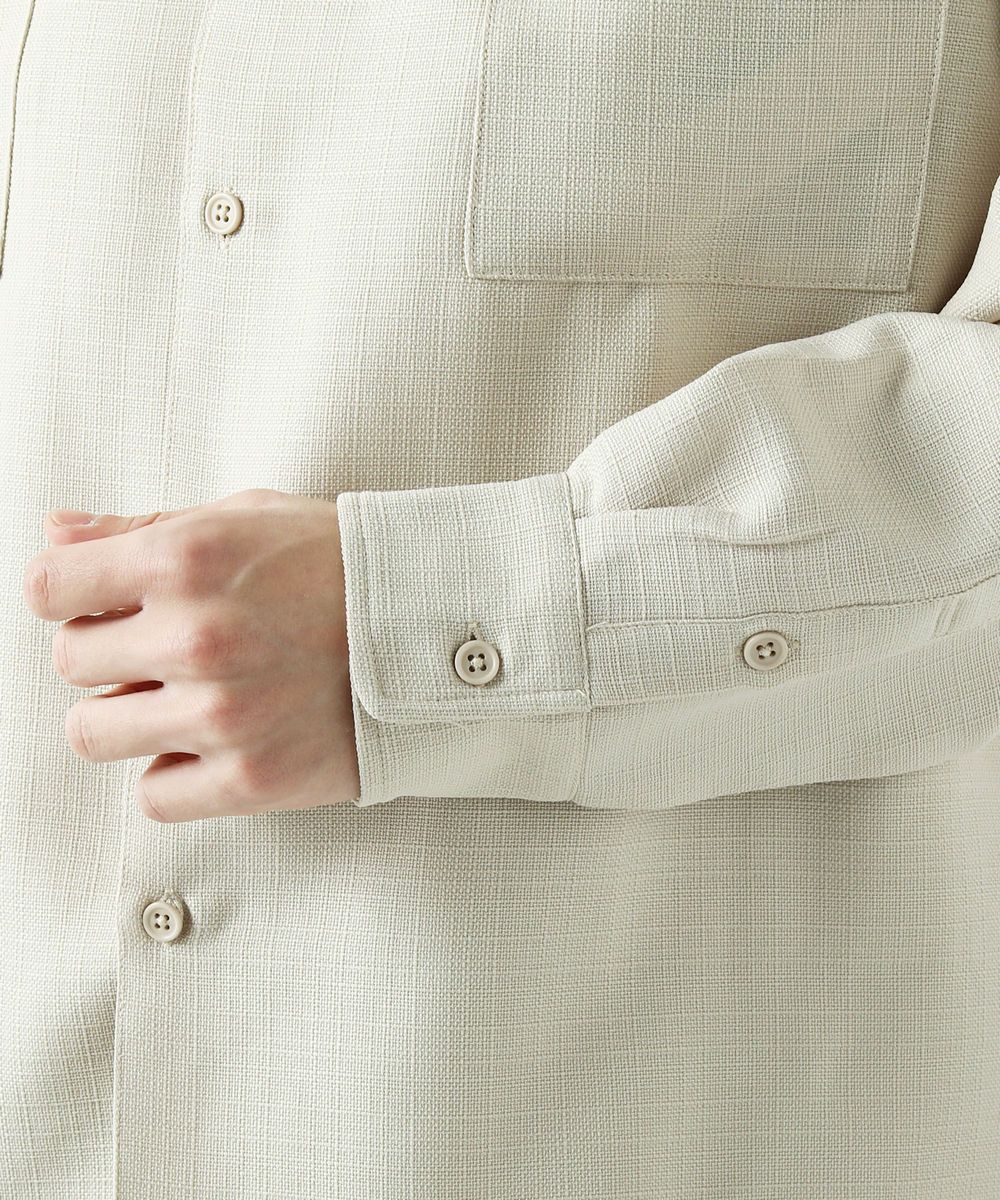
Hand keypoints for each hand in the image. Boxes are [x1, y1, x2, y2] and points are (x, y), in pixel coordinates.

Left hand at [22, 488, 360, 821]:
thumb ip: (142, 527)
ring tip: (183, 697)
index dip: (70, 594)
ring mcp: (223, 714)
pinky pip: (153, 796)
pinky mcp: (252, 779)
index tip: (98, 603)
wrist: (436, 625)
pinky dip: (175, 773)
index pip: (48, 588)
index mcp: (186, 559)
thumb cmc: (342, 564)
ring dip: (128, 716)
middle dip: (111, 652)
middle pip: (70, 662)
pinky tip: (215, 741)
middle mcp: (196, 636)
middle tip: (167, 646)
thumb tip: (58, 532)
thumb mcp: (246, 518)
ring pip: (93, 733)